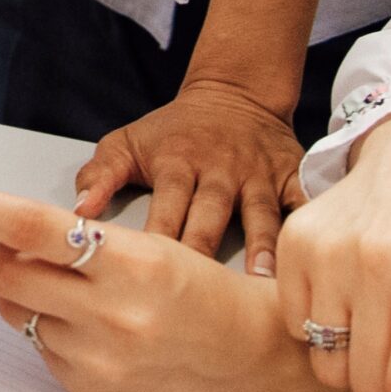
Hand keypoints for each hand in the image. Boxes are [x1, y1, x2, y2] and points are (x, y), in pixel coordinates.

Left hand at [0, 181, 366, 391]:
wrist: (257, 359)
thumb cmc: (210, 293)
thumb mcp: (155, 246)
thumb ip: (83, 244)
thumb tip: (12, 232)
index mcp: (132, 264)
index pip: (32, 227)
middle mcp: (112, 316)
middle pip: (8, 273)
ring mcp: (101, 362)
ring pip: (19, 313)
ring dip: (2, 285)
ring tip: (0, 263)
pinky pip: (43, 351)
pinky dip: (39, 324)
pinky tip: (55, 311)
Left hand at [73, 75, 304, 272]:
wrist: (236, 91)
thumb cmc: (175, 130)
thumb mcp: (129, 141)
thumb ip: (99, 175)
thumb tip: (76, 213)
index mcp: (177, 163)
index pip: (165, 207)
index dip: (157, 241)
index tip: (148, 279)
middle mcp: (218, 169)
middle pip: (210, 215)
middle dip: (205, 253)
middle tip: (200, 300)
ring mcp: (258, 174)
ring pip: (260, 213)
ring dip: (262, 247)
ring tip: (262, 282)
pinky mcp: (291, 174)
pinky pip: (304, 200)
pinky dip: (310, 224)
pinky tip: (314, 253)